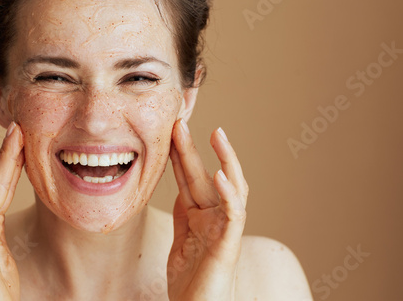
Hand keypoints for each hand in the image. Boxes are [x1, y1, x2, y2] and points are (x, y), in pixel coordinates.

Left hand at [167, 119, 247, 300]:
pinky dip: (230, 194)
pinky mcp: (229, 244)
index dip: (179, 155)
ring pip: (231, 188)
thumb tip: (180, 190)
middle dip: (192, 149)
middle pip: (205, 176)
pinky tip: (221, 175)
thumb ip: (184, 215)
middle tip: (179, 122)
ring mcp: (225, 229)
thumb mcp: (182, 240)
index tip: (169, 132)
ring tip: (218, 135)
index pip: (188, 178)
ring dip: (225, 160)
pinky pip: (234, 215)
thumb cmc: (192, 280)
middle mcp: (216, 217)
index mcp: (201, 215)